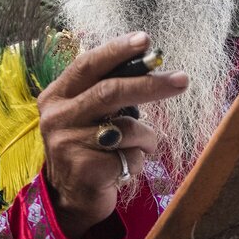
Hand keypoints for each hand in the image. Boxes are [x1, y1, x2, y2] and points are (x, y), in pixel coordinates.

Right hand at [38, 32, 187, 238]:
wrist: (70, 198)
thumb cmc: (87, 147)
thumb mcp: (86, 114)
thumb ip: (107, 90)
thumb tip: (150, 63)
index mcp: (56, 96)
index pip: (87, 65)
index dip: (117, 51)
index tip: (145, 40)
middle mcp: (57, 118)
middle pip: (110, 91)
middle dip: (150, 84)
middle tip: (182, 80)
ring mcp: (69, 144)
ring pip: (128, 128)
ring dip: (147, 138)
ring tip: (139, 149)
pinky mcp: (86, 169)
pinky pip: (131, 156)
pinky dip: (139, 162)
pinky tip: (125, 169)